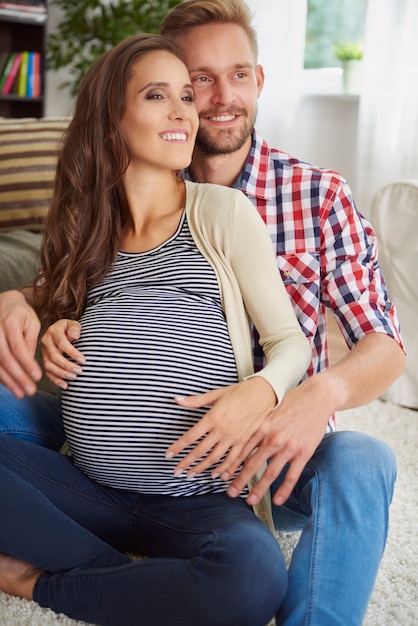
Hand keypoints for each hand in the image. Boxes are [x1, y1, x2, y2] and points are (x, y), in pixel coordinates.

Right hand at [0, 290, 41, 397]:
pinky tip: (11, 386)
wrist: (4, 304)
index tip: (38, 377)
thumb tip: (30, 362)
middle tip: (30, 391)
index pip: (18, 348)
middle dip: (18, 377)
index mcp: (9, 323)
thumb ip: (30, 341)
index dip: (27, 364)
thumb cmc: (22, 314)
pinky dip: (2, 377)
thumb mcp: (32, 323)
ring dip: (8, 381)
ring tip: (20, 394)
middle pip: (5, 358)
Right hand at [40, 319, 83, 388]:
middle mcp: (46, 342)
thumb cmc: (69, 328)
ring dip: (61, 373)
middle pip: (54, 356)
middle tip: (79, 371)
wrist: (60, 330)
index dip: (72, 353)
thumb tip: (74, 336)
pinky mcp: (43, 360)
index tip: (83, 360)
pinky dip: (55, 380)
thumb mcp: (73, 324)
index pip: (62, 343)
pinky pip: (47, 372)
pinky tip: (65, 385)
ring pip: (49, 366)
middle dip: (67, 365)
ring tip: (74, 377)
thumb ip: (75, 328)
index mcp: (53, 331)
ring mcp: (43, 352)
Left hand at [165, 376, 276, 477]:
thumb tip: (177, 399)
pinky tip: (216, 474)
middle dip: (186, 462)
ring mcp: (234, 438)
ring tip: (191, 474)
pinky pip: (233, 459)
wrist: (264, 393)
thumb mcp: (216, 394)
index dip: (178, 447)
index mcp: (213, 417)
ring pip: (214, 458)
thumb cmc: (240, 392)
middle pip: (200, 451)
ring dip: (201, 468)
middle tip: (176, 471)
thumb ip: (195, 400)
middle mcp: (222, 430)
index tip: (169, 454)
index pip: (190, 436)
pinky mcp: (245, 441)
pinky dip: (223, 469)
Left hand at [223, 374, 333, 505]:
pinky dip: (284, 490)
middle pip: (252, 464)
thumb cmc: (292, 402)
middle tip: (230, 493)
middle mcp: (273, 438)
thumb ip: (260, 427)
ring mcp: (289, 447)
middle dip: (239, 481)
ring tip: (250, 501)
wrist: (317, 396)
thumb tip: (246, 440)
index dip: (231, 464)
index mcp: (263, 427)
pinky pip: (292, 476)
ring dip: (259, 489)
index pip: (243, 450)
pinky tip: (277, 501)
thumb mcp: (271, 411)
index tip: (223, 475)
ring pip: (270, 473)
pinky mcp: (304, 452)